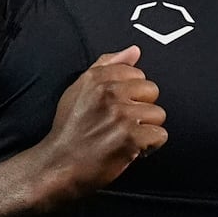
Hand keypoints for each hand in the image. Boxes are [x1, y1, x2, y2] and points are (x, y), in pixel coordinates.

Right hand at [40, 45, 167, 196]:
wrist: (58, 165)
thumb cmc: (69, 131)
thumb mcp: (79, 90)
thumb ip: (106, 66)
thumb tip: (134, 51)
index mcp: (96, 78)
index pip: (136, 73)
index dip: (131, 93)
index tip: (119, 106)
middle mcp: (109, 93)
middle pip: (151, 91)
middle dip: (141, 109)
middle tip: (123, 124)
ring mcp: (121, 115)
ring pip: (158, 114)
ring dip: (146, 129)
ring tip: (126, 137)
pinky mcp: (130, 138)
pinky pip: (159, 135)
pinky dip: (149, 146)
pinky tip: (132, 149)